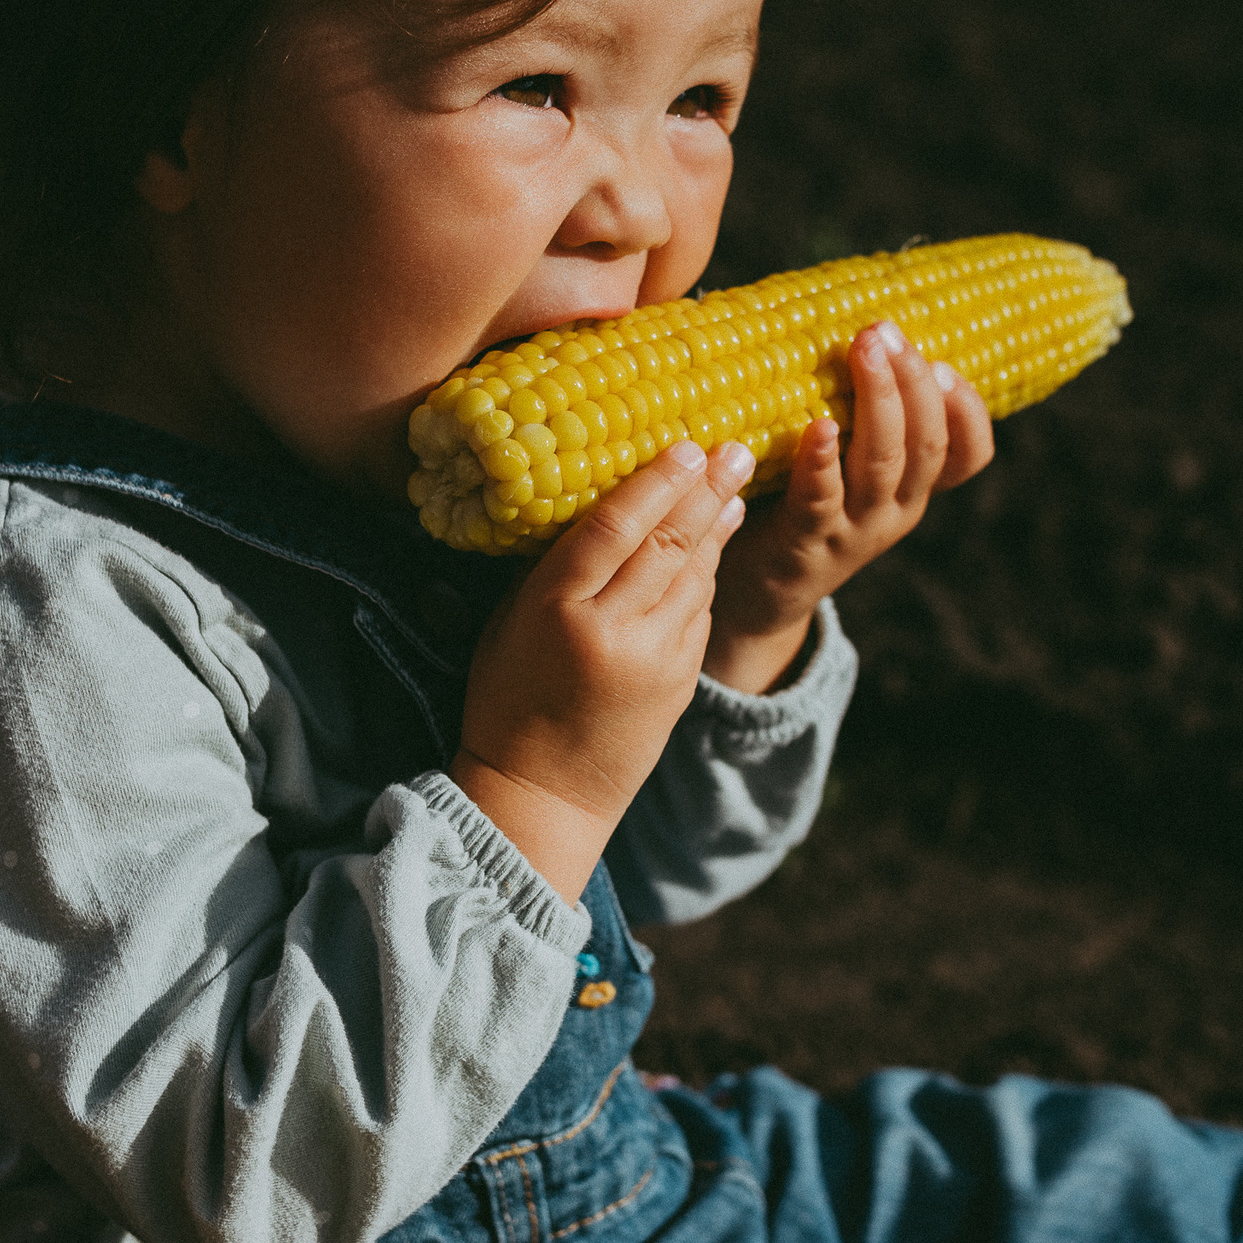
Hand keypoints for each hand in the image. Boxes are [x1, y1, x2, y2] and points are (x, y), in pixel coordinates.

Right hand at [451, 437, 754, 897]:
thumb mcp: (509, 625)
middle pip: (669, 543)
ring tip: (733, 484)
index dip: (654, 482)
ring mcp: (655, 659)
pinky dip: (707, 573)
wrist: (543, 795)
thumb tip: (606, 506)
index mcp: (556, 609)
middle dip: (706, 490)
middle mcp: (612, 630)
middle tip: (733, 449)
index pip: (614, 528)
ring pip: (695, 574)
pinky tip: (715, 542)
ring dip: (717, 526)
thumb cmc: (509, 700)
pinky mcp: (681, 682)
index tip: (684, 446)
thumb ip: (553, 570)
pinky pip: (700, 612)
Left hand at [703, 319, 995, 693]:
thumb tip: (838, 307)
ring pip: (885, 464)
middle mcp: (895, 508)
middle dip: (913, 380)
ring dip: (879, 401)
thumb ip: (853, 405)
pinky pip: (821, 498)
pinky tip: (817, 425)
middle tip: (885, 331)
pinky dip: (822, 460)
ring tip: (865, 350)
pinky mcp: (806, 542)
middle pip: (927, 444)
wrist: (753, 594)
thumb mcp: (841, 461)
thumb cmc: (792, 501)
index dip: (968, 409)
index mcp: (912, 486)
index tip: (947, 364)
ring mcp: (854, 529)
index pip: (968, 453)